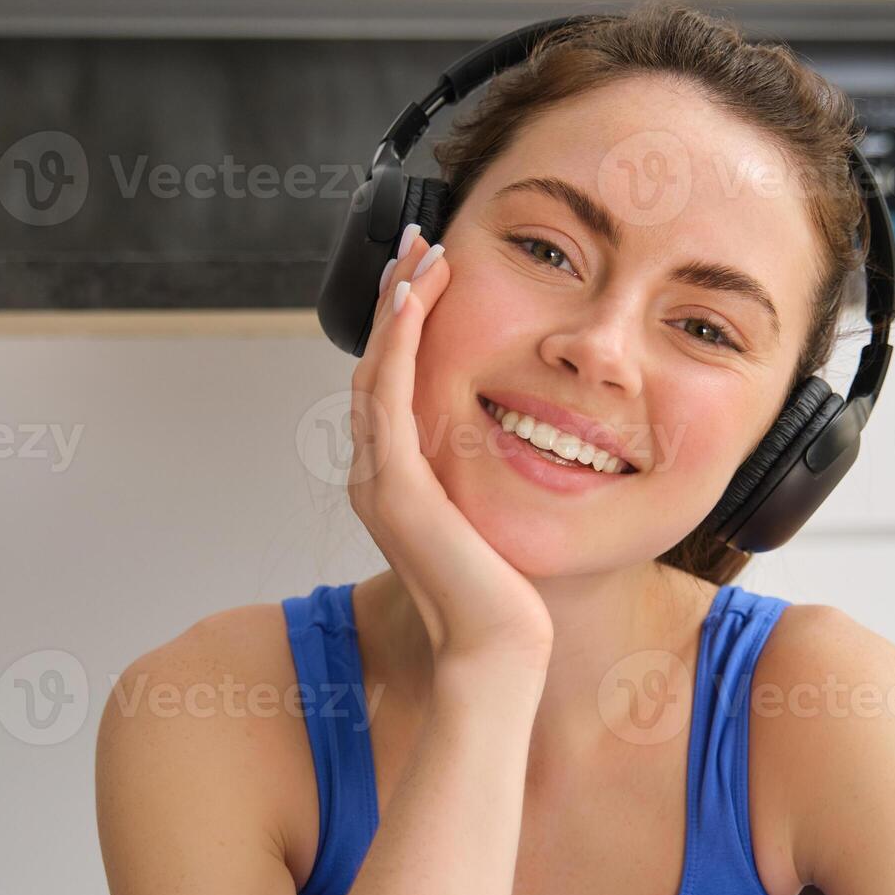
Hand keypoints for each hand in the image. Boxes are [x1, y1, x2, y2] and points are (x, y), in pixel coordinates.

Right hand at [349, 225, 553, 665]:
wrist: (498, 651)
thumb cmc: (507, 599)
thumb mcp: (495, 520)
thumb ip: (483, 482)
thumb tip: (517, 446)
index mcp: (396, 483)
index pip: (393, 384)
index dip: (406, 326)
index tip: (427, 276)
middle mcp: (377, 476)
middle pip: (376, 365)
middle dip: (396, 299)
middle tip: (416, 242)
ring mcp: (379, 480)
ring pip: (377, 369)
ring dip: (397, 306)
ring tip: (419, 254)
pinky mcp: (394, 487)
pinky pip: (388, 395)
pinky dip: (397, 343)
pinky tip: (412, 300)